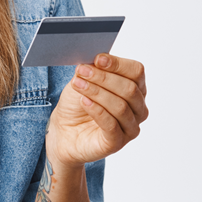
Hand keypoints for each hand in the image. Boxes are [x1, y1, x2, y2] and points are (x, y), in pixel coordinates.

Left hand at [47, 54, 147, 169]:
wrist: (63, 130)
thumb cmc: (78, 104)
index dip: (118, 64)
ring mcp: (130, 127)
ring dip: (97, 92)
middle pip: (129, 89)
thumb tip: (98, 59)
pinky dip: (97, 110)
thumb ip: (94, 69)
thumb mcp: (84, 80)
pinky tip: (84, 101)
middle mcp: (138, 108)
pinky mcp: (117, 143)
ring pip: (121, 106)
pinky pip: (112, 125)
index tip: (98, 59)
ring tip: (78, 84)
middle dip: (104, 78)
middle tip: (82, 71)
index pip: (136, 72)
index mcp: (136, 89)